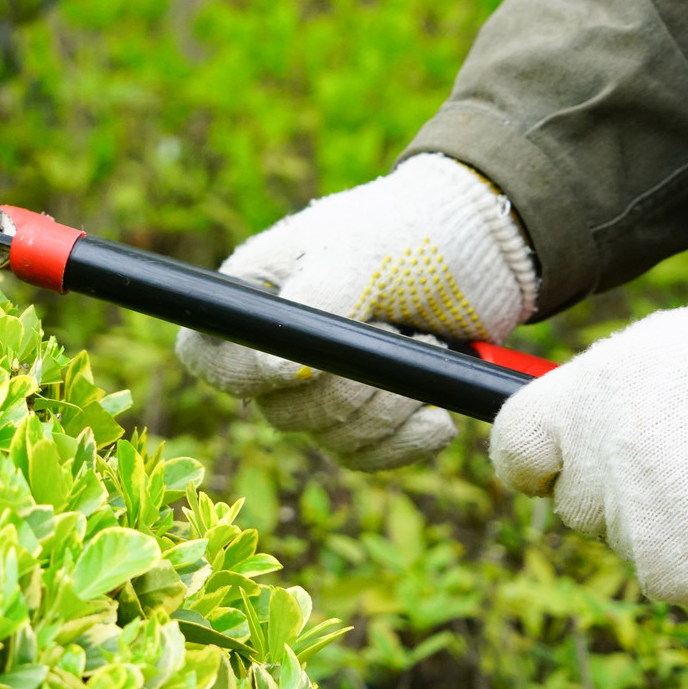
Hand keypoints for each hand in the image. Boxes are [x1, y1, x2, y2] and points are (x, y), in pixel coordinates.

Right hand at [177, 154, 538, 468]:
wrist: (481, 246)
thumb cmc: (406, 231)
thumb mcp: (356, 253)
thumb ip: (314, 303)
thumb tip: (279, 371)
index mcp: (255, 302)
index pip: (206, 358)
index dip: (242, 375)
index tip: (300, 366)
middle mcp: (279, 352)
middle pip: (280, 412)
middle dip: (348, 385)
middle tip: (394, 331)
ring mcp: (326, 390)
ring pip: (330, 439)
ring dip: (388, 406)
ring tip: (425, 344)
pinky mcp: (371, 417)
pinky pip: (368, 457)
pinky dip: (407, 439)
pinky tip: (435, 410)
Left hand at [491, 294, 687, 604]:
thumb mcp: (665, 347)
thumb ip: (616, 394)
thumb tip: (598, 418)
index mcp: (577, 398)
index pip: (515, 447)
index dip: (538, 464)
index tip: (553, 472)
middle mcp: (591, 460)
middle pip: (579, 506)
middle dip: (621, 496)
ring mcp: (632, 517)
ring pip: (634, 544)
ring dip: (677, 528)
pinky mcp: (679, 563)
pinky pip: (681, 581)